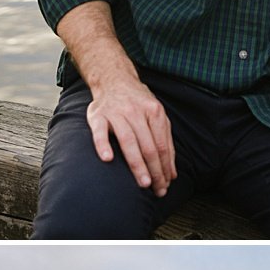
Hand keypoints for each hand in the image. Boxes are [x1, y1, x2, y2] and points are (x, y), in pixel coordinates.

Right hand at [86, 72, 176, 196]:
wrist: (114, 79)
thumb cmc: (137, 103)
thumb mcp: (156, 116)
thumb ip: (165, 142)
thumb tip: (171, 174)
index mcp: (154, 111)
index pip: (162, 145)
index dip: (165, 167)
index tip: (166, 184)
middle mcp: (135, 111)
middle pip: (148, 146)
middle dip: (154, 170)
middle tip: (157, 189)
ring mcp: (116, 112)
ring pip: (129, 141)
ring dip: (137, 164)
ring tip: (143, 183)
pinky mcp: (98, 115)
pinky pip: (99, 131)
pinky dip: (103, 144)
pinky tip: (108, 159)